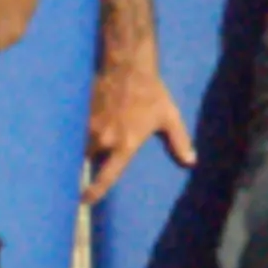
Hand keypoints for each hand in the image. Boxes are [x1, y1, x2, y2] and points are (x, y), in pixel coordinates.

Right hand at [83, 56, 195, 203]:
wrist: (128, 66)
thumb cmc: (151, 93)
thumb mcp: (169, 117)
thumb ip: (180, 141)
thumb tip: (192, 162)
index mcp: (124, 145)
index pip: (107, 177)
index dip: (95, 192)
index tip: (85, 201)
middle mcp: (103, 139)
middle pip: (90, 160)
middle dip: (91, 162)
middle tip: (94, 161)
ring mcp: (89, 125)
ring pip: (80, 144)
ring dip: (83, 146)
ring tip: (87, 144)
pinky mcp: (81, 111)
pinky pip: (75, 127)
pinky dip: (78, 130)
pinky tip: (82, 125)